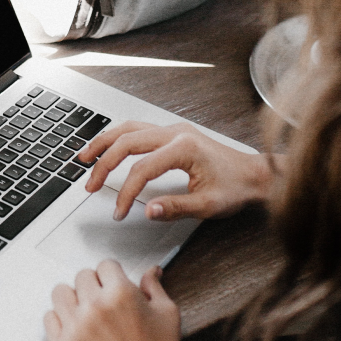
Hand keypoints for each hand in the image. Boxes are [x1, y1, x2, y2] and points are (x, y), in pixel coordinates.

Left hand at [44, 261, 180, 340]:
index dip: (113, 274)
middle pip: (82, 276)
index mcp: (121, 294)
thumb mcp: (167, 317)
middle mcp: (95, 306)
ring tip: (86, 310)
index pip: (106, 265)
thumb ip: (154, 289)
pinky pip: (49, 318)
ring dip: (73, 298)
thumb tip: (151, 271)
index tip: (114, 283)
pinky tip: (75, 326)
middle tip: (104, 299)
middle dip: (94, 285)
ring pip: (60, 292)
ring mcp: (76, 326)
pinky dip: (60, 320)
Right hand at [79, 121, 272, 220]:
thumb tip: (148, 210)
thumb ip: (176, 208)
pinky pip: (138, 129)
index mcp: (184, 148)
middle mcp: (176, 133)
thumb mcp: (208, 205)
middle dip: (104, 164)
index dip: (126, 192)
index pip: (141, 169)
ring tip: (85, 157)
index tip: (119, 211)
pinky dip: (118, 138)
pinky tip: (108, 147)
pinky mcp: (173, 133)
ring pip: (129, 128)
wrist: (256, 174)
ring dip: (105, 142)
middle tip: (90, 185)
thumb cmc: (237, 187)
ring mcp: (174, 130)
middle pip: (127, 141)